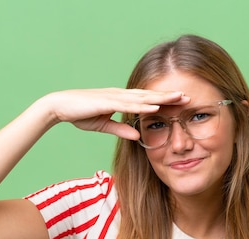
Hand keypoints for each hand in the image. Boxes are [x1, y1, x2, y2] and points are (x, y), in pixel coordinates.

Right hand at [42, 88, 189, 139]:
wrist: (59, 107)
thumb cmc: (79, 113)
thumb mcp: (104, 125)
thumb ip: (121, 129)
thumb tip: (138, 135)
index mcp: (120, 99)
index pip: (146, 100)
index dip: (163, 101)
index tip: (180, 103)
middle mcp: (120, 95)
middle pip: (149, 96)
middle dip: (169, 96)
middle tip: (189, 97)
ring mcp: (114, 96)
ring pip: (143, 98)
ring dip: (162, 98)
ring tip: (179, 99)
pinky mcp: (107, 101)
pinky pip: (129, 104)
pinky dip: (143, 105)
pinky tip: (155, 106)